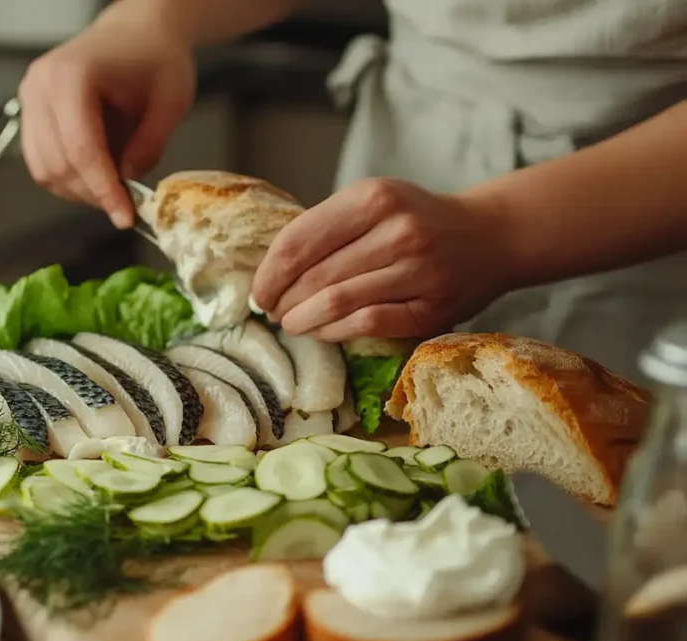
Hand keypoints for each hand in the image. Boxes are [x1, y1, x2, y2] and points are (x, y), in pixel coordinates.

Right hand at [18, 14, 195, 227]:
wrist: (136, 32)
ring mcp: (30, 98)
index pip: (82, 150)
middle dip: (93, 194)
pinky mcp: (31, 112)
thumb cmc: (154, 57)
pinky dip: (68, 179)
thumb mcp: (170, 102)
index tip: (124, 217)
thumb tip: (127, 181)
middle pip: (59, 165)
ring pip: (44, 169)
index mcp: (73, 75)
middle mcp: (41, 85)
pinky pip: (41, 162)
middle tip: (125, 206)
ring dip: (79, 190)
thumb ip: (149, 146)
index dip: (103, 190)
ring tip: (113, 187)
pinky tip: (96, 175)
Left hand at [251, 178, 512, 340]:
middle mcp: (397, 230)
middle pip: (314, 276)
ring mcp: (418, 269)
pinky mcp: (432, 306)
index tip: (259, 290)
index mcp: (374, 197)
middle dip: (282, 300)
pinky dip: (335, 332)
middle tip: (273, 312)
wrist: (490, 236)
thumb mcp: (374, 202)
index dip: (269, 273)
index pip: (298, 241)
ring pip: (337, 302)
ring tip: (291, 324)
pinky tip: (322, 332)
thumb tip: (270, 270)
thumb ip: (328, 227)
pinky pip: (367, 324)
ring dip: (303, 320)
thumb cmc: (417, 220)